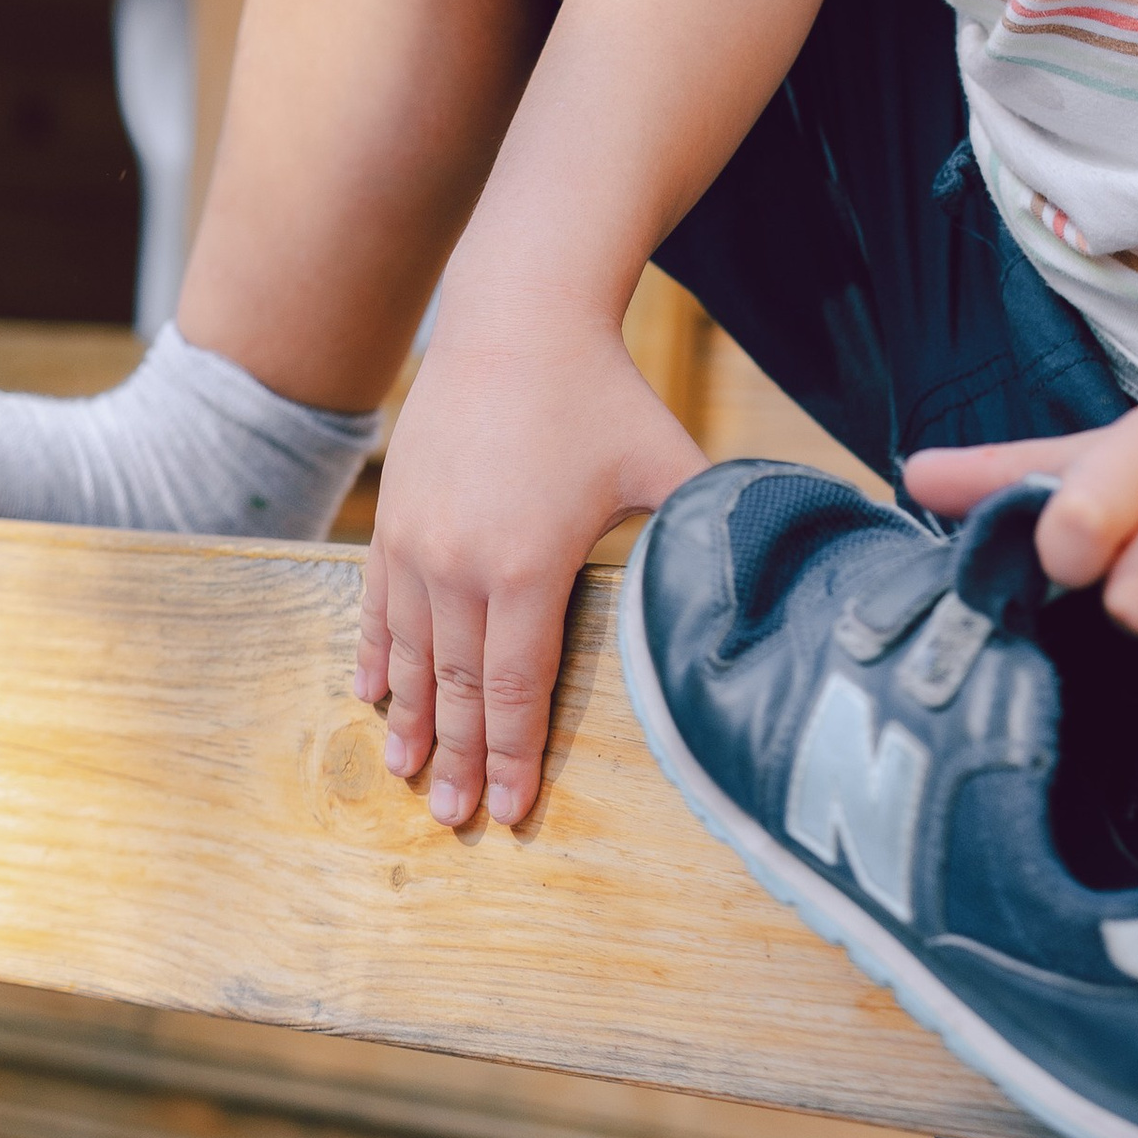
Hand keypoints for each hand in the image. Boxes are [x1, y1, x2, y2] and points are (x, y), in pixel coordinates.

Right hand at [355, 314, 702, 829]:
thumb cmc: (599, 391)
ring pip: (410, 653)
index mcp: (530, 565)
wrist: (516, 315)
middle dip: (458, 760)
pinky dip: (375, 655)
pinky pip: (377, 603)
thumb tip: (766, 580)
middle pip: (457, 687)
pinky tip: (370, 695)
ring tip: (407, 775)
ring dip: (410, 721)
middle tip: (456, 822)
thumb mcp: (666, 459)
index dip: (514, 756)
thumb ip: (704, 525)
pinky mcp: (395, 515)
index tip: (511, 813)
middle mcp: (461, 563)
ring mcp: (418, 539)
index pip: (516, 687)